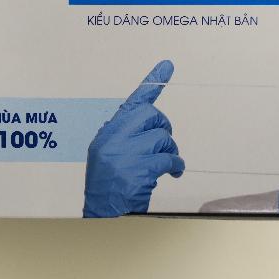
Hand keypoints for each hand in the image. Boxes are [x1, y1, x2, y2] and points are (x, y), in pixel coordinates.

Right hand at [83, 60, 184, 217]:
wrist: (102, 213)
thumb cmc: (108, 185)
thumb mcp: (108, 155)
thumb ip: (124, 136)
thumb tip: (148, 124)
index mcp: (108, 133)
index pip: (132, 102)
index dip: (152, 82)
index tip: (167, 65)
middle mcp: (114, 138)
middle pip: (151, 115)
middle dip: (163, 128)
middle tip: (164, 145)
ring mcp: (126, 153)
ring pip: (162, 138)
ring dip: (170, 152)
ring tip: (167, 166)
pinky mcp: (139, 169)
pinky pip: (168, 159)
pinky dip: (176, 166)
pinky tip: (174, 173)